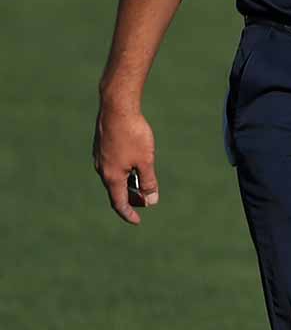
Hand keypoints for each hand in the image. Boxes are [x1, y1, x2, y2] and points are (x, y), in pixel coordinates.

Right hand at [93, 104, 158, 223]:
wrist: (117, 108)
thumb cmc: (133, 134)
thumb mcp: (145, 161)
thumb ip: (148, 182)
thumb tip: (151, 201)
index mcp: (112, 177)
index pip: (118, 202)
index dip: (128, 213)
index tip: (137, 221)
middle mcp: (102, 170)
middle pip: (116, 191)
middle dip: (131, 199)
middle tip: (145, 203)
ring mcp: (100, 158)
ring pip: (114, 177)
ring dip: (128, 184)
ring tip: (142, 185)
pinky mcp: (102, 147)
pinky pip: (113, 166)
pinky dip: (123, 172)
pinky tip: (134, 165)